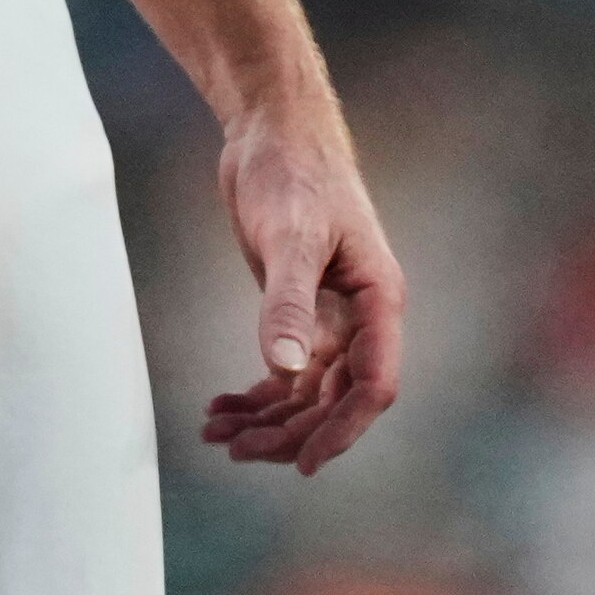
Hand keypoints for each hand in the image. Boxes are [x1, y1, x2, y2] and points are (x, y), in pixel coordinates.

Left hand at [196, 102, 403, 474]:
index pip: (372, 384)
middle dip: (288, 431)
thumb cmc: (294, 172)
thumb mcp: (290, 236)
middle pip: (334, 398)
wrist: (271, 131)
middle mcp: (360, 316)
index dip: (341, 429)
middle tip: (235, 450)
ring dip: (266, 419)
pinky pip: (284, 370)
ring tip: (216, 436)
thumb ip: (289, 303)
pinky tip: (220, 408)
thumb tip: (284, 369)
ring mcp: (329, 317)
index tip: (303, 463)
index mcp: (378, 300)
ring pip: (305, 391)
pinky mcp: (297, 310)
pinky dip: (255, 394)